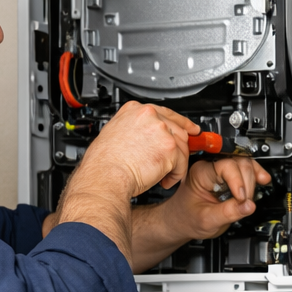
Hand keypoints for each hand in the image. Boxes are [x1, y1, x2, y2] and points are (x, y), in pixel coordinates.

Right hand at [50, 103, 198, 266]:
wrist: (104, 177)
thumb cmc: (103, 164)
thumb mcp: (112, 134)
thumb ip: (131, 130)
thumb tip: (141, 139)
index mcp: (134, 110)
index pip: (164, 112)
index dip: (179, 123)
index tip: (188, 128)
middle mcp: (149, 116)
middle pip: (177, 129)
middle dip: (178, 147)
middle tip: (177, 159)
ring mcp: (161, 131)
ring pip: (181, 146)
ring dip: (175, 164)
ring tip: (163, 175)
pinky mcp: (169, 148)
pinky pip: (182, 163)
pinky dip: (175, 175)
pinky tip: (164, 181)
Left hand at [126, 156, 271, 271]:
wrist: (181, 220)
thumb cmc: (187, 218)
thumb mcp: (206, 220)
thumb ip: (228, 213)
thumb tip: (249, 206)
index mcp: (200, 173)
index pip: (226, 166)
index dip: (238, 182)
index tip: (242, 199)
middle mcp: (210, 167)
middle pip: (239, 163)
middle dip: (247, 183)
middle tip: (245, 202)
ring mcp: (221, 170)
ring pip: (245, 164)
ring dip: (252, 181)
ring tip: (248, 199)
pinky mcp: (229, 176)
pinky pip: (246, 169)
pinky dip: (256, 175)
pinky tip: (263, 180)